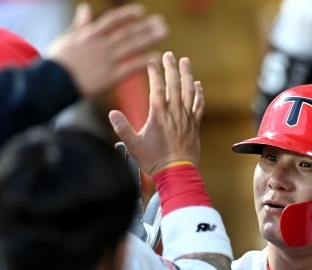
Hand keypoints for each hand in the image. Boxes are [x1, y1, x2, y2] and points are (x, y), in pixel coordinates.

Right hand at [46, 3, 167, 97]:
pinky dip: (145, 61)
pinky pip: (131, 67)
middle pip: (127, 32)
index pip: (113, 20)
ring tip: (164, 33)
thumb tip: (85, 9)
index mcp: (90, 34)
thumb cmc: (57, 62)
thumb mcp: (67, 38)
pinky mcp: (110, 76)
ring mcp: (107, 59)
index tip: (141, 12)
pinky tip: (157, 58)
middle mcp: (101, 44)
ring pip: (132, 46)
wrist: (53, 81)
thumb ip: (80, 24)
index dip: (128, 15)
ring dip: (149, 38)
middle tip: (162, 23)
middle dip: (145, 27)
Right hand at [108, 52, 203, 174]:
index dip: (154, 73)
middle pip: (174, 84)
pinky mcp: (195, 126)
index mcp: (159, 115)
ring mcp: (186, 118)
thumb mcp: (134, 145)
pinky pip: (199, 105)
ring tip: (186, 62)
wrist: (177, 173)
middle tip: (169, 54)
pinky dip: (199, 94)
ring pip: (189, 91)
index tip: (152, 61)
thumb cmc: (154, 160)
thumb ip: (122, 128)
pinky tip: (198, 85)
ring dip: (187, 75)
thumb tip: (111, 113)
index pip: (157, 88)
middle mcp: (174, 113)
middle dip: (171, 68)